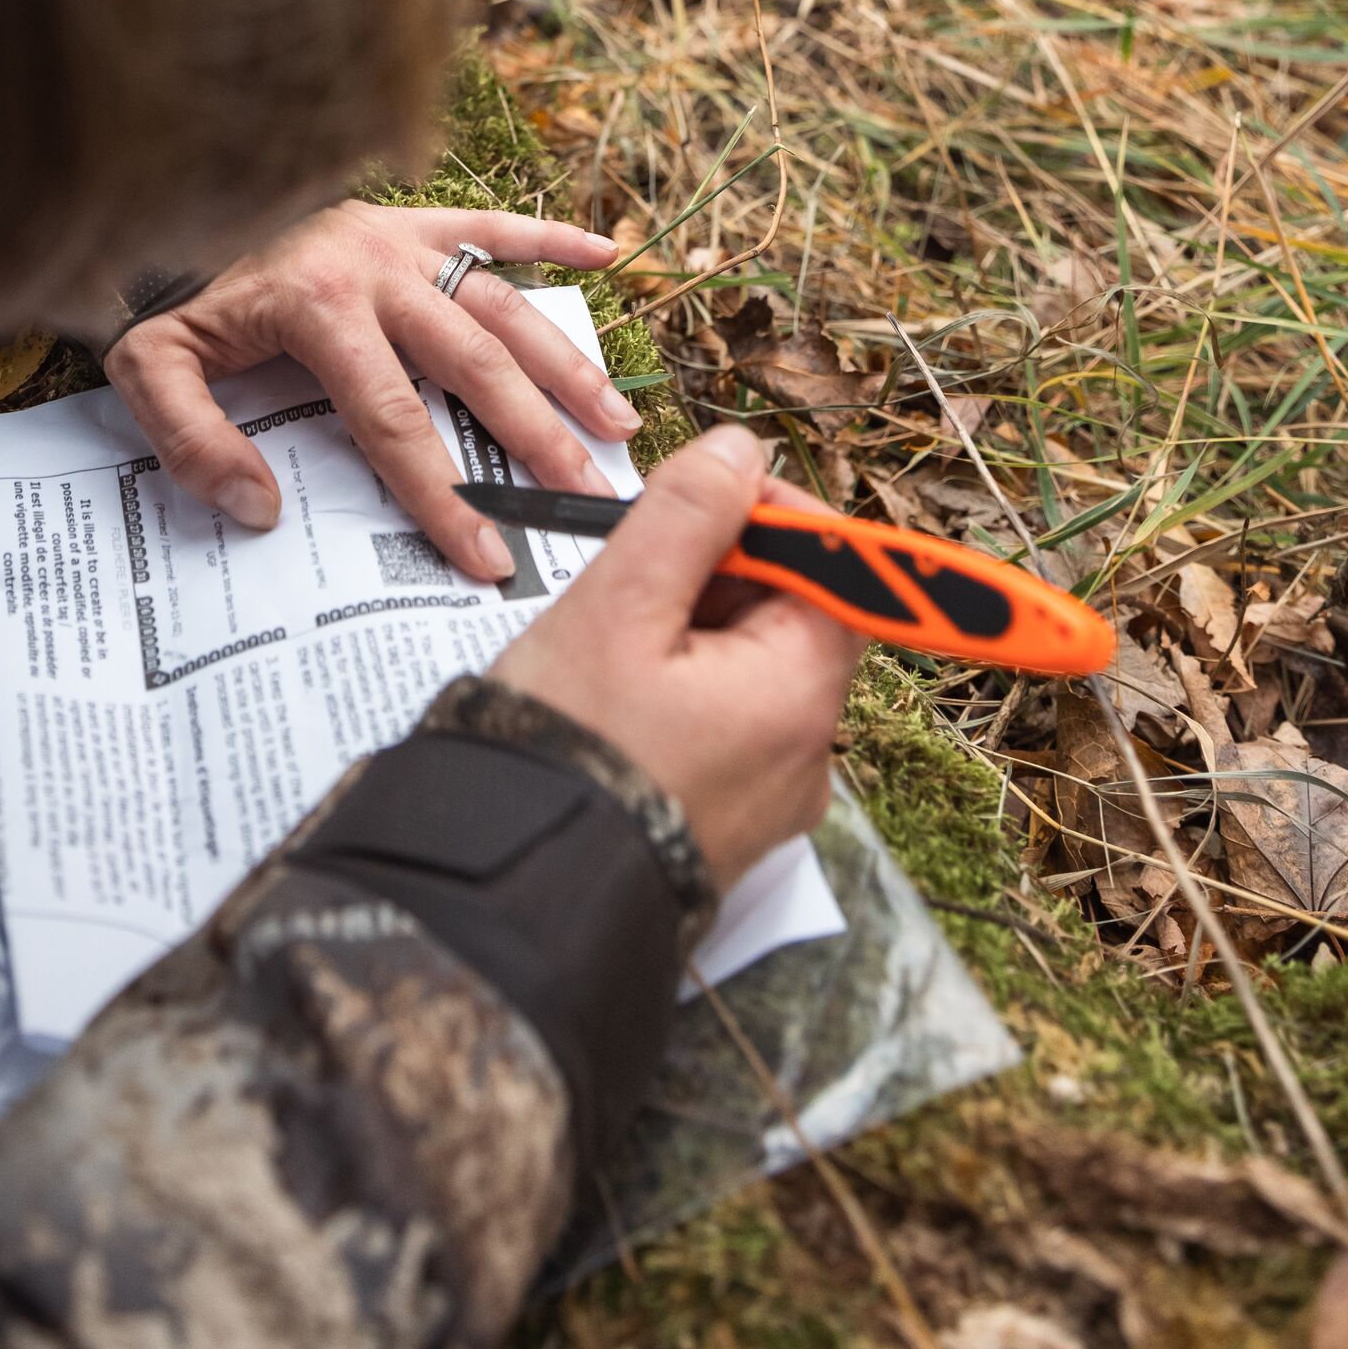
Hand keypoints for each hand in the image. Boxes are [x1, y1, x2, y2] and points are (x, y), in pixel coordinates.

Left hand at [102, 200, 634, 578]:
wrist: (159, 196)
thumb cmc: (162, 292)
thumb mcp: (149, 369)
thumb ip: (192, 440)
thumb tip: (260, 506)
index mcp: (318, 307)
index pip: (393, 420)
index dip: (443, 493)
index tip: (488, 553)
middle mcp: (373, 266)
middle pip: (474, 365)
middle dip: (536, 437)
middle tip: (586, 498)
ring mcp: (400, 235)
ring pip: (503, 303)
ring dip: (564, 364)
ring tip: (617, 424)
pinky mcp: (411, 214)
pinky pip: (492, 222)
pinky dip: (552, 235)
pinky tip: (608, 256)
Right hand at [491, 426, 861, 891]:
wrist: (515, 897)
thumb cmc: (567, 752)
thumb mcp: (617, 606)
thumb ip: (685, 515)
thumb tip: (739, 451)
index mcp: (799, 694)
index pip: (832, 568)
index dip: (768, 517)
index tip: (697, 500)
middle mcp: (806, 753)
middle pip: (787, 617)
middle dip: (715, 576)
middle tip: (628, 575)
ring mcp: (769, 798)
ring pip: (747, 671)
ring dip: (688, 634)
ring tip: (605, 645)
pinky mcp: (726, 825)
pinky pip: (722, 730)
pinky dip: (677, 695)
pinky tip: (611, 697)